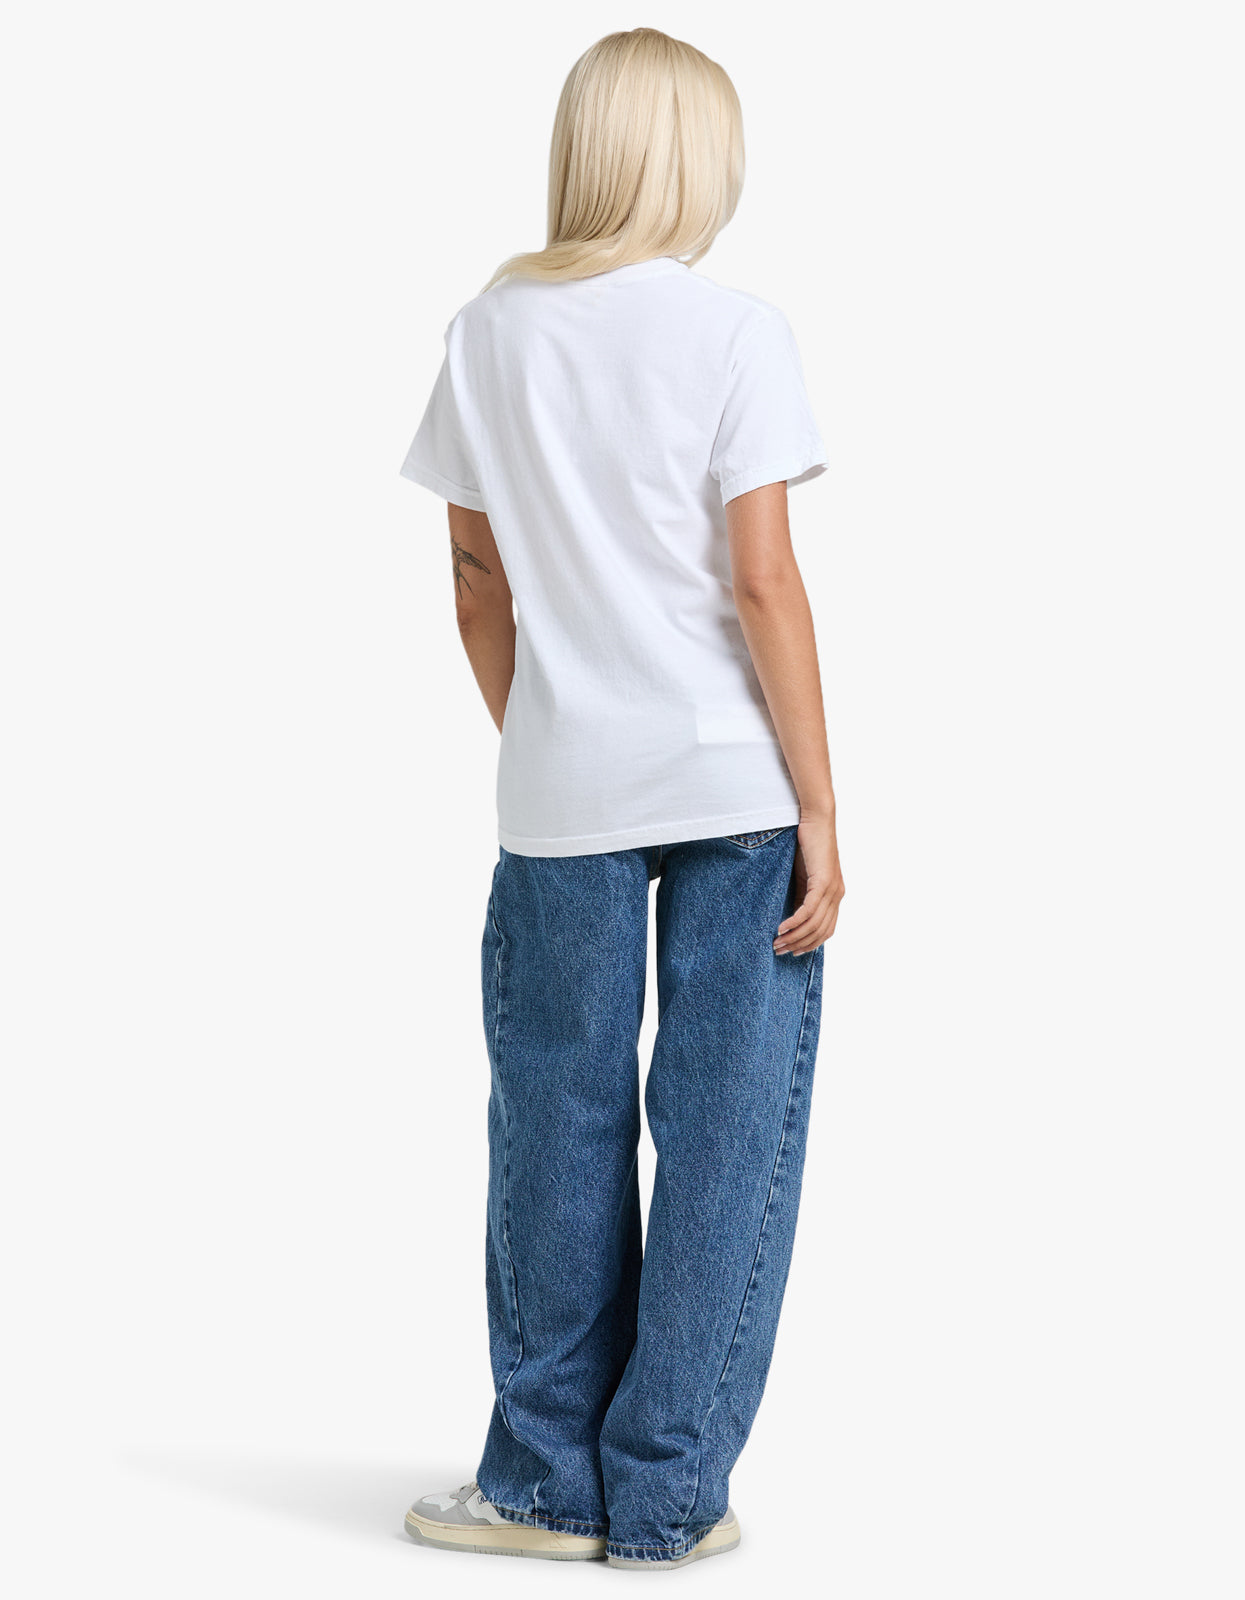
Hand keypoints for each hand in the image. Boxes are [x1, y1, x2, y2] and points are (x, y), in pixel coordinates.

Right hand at [774, 812, 844, 954]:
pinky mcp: (823, 882)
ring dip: (795, 937)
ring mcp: (832, 890)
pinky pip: (809, 910)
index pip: (826, 930)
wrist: (817, 819)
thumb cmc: (808, 843)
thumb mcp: (804, 875)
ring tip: (777, 943)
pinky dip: (795, 922)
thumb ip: (801, 894)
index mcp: (835, 895)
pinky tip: (781, 928)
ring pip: (814, 924)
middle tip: (779, 950)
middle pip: (820, 932)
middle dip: (799, 945)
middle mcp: (837, 895)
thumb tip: (790, 915)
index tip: (793, 951)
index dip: (810, 944)